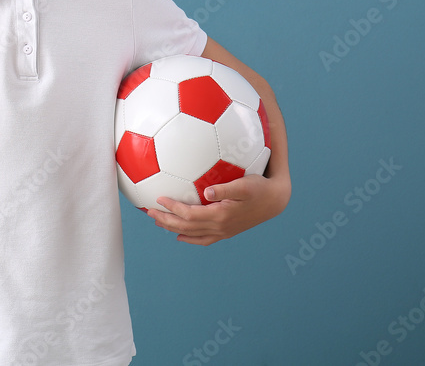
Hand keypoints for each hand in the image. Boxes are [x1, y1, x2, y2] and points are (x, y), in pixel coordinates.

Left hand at [146, 174, 288, 245]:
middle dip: (166, 220)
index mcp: (221, 216)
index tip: (158, 199)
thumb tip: (207, 191)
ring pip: (193, 235)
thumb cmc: (259, 187)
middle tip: (149, 212)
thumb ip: (225, 189)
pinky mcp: (227, 232)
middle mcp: (220, 227)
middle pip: (186, 227)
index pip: (189, 215)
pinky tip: (181, 236)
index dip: (172, 208)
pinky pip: (204, 239)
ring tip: (159, 222)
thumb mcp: (244, 185)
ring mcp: (223, 232)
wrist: (275, 201)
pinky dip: (190, 238)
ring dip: (174, 229)